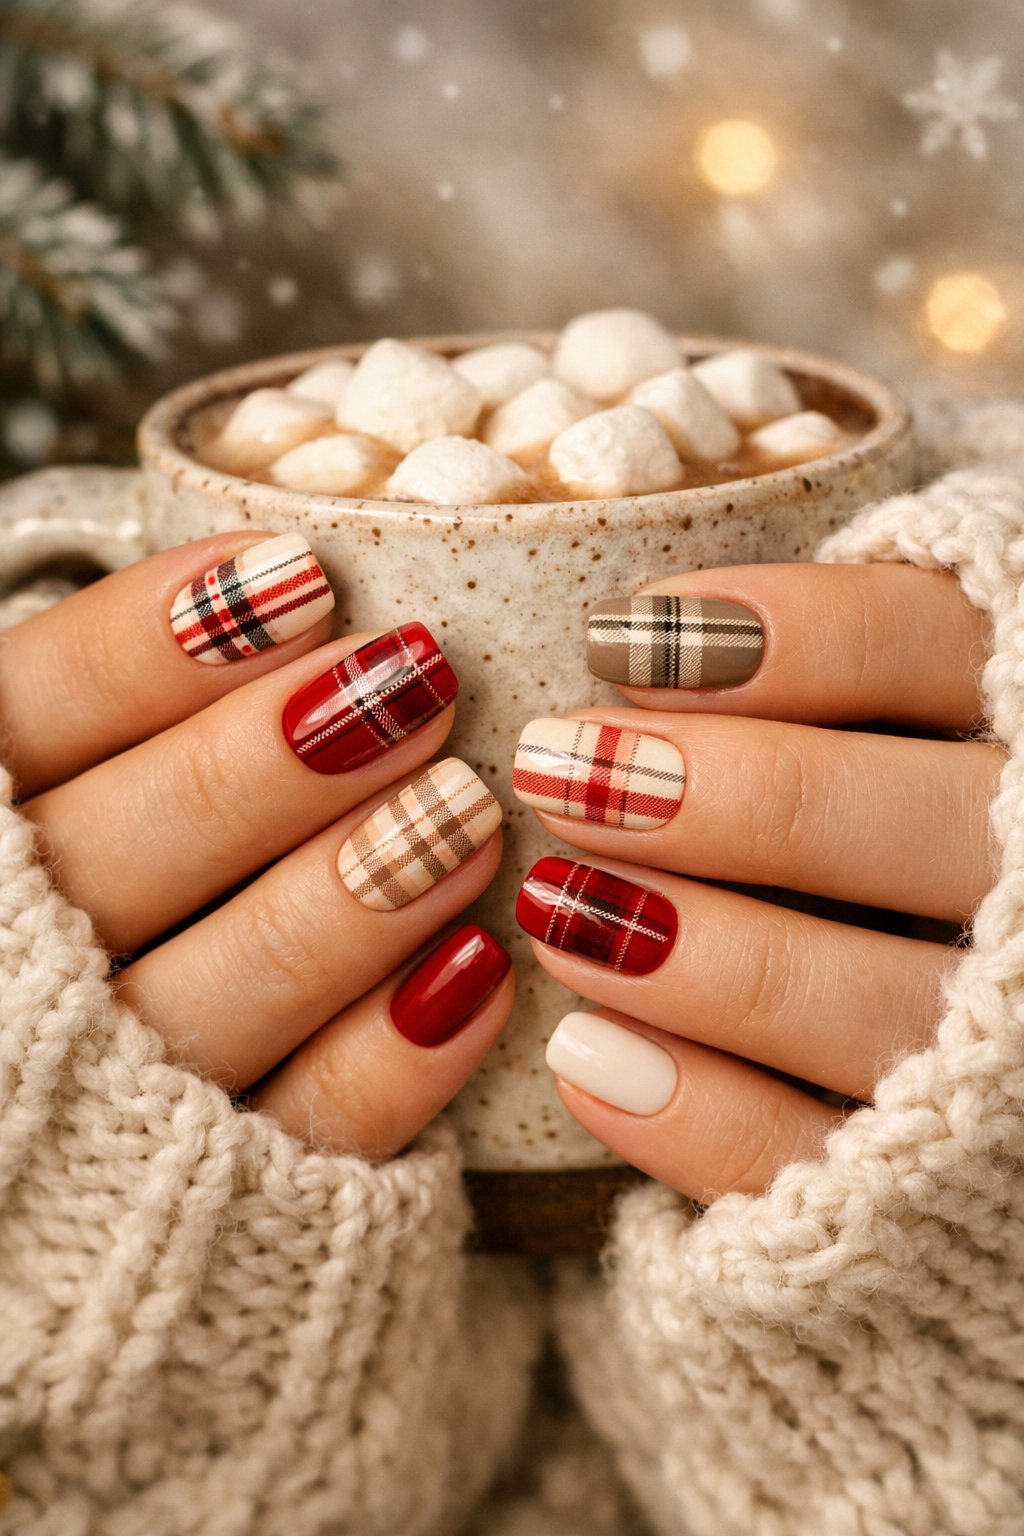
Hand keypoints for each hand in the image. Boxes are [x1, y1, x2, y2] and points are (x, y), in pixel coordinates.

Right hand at [3, 530, 510, 1158]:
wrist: (93, 1145)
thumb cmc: (100, 911)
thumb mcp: (83, 784)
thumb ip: (134, 715)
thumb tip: (294, 588)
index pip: (30, 721)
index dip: (154, 644)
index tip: (302, 580)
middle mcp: (15, 975)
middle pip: (118, 854)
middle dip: (273, 760)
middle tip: (415, 677)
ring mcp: (111, 1103)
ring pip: (212, 996)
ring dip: (348, 898)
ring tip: (465, 811)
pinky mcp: (220, 1200)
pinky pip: (302, 1134)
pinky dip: (393, 1056)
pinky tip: (479, 969)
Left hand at [513, 562, 999, 1203]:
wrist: (981, 1062)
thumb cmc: (912, 840)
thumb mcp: (904, 726)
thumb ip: (833, 674)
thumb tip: (630, 638)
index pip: (927, 644)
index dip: (777, 634)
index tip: (614, 640)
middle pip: (898, 818)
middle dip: (710, 792)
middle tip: (555, 769)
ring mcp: (1000, 1052)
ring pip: (864, 999)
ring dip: (689, 956)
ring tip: (553, 908)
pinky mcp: (938, 1186)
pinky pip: (821, 1159)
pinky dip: (695, 1114)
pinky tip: (583, 1055)